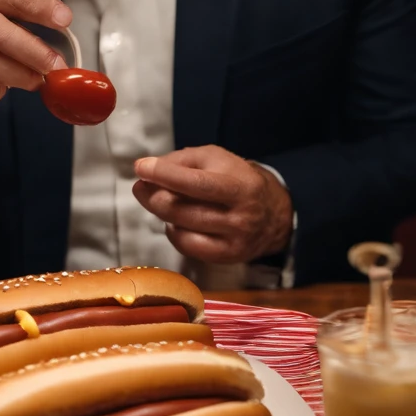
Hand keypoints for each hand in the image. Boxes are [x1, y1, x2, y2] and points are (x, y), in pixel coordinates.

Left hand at [132, 145, 293, 264]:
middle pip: (182, 209)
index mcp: (241, 186)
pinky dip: (173, 231)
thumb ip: (183, 160)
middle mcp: (240, 216)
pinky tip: (175, 221)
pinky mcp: (226, 257)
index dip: (165, 175)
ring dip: (160, 211)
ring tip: (157, 199)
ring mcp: (233, 240)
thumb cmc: (237, 179)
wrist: (274, 214)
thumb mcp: (217, 158)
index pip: (197, 183)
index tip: (141, 167)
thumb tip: (147, 168)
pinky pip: (186, 246)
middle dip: (153, 195)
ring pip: (180, 228)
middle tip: (141, 185)